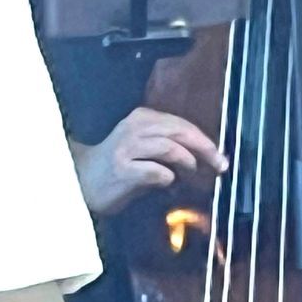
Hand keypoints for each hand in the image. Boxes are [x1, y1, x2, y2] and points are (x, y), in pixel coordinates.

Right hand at [71, 110, 226, 219]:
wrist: (81, 182)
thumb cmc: (118, 168)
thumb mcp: (144, 148)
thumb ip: (170, 147)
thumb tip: (205, 156)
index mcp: (141, 118)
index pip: (181, 123)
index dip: (204, 139)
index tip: (219, 155)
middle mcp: (133, 128)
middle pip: (179, 131)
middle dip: (205, 149)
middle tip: (219, 164)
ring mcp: (126, 148)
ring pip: (170, 148)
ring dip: (188, 162)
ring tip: (191, 174)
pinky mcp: (122, 170)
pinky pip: (157, 171)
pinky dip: (170, 179)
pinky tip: (168, 184)